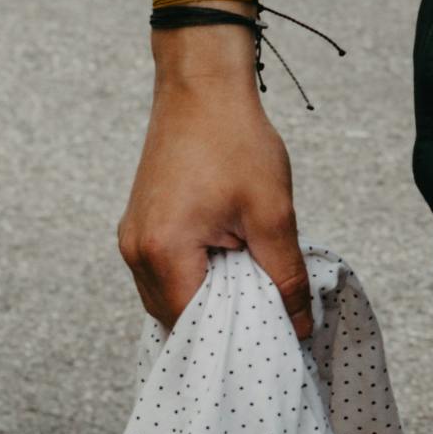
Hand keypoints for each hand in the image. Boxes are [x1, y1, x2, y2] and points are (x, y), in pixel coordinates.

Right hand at [117, 51, 310, 327]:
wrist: (202, 86)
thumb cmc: (235, 141)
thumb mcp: (272, 214)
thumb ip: (285, 278)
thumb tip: (299, 327)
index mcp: (164, 251)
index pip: (194, 327)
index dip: (232, 343)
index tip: (269, 347)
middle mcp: (136, 251)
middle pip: (177, 318)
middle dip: (220, 325)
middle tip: (266, 321)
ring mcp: (132, 238)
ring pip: (169, 298)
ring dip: (207, 301)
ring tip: (251, 291)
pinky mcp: (139, 225)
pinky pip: (163, 273)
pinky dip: (194, 280)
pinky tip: (229, 268)